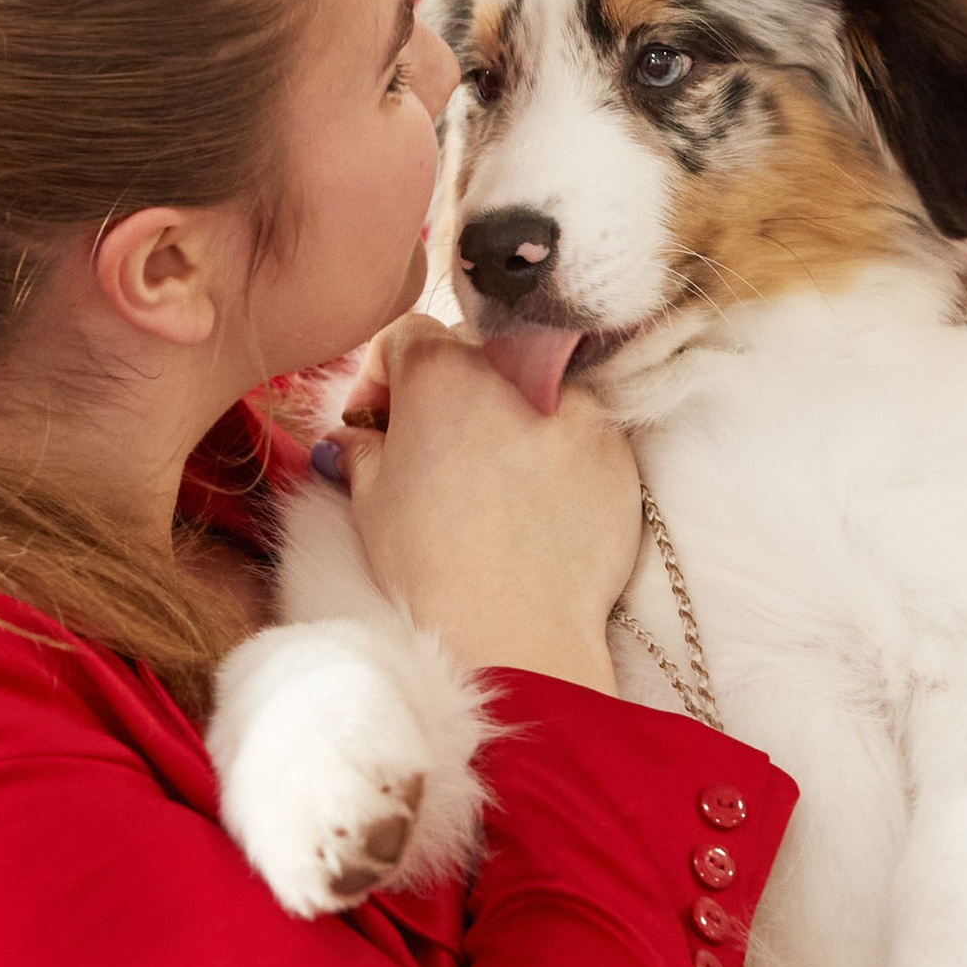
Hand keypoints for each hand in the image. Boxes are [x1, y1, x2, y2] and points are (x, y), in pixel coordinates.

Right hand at [320, 316, 638, 691]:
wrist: (517, 630)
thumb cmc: (432, 567)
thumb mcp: (371, 501)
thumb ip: (360, 447)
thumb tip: (352, 436)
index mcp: (440, 370)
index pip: (406, 335)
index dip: (384, 376)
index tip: (379, 421)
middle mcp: (511, 369)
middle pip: (470, 354)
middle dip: (445, 392)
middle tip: (431, 452)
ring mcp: (574, 403)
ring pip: (528, 386)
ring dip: (505, 415)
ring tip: (491, 482)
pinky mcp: (615, 442)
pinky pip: (576, 426)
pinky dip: (555, 448)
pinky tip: (536, 502)